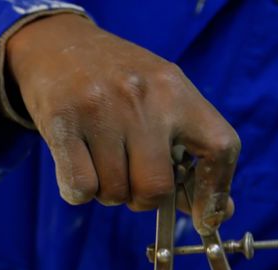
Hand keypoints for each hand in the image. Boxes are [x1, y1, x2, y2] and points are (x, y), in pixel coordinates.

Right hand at [5, 14, 238, 233]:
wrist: (57, 44)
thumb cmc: (116, 84)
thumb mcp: (160, 101)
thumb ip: (190, 154)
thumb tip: (219, 214)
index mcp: (176, 90)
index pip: (220, 148)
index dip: (215, 192)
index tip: (206, 218)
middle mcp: (142, 96)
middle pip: (156, 187)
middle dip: (142, 199)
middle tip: (130, 180)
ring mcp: (101, 108)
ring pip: (114, 192)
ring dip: (106, 192)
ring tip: (99, 161)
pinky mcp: (62, 121)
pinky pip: (80, 188)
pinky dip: (77, 192)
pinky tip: (76, 167)